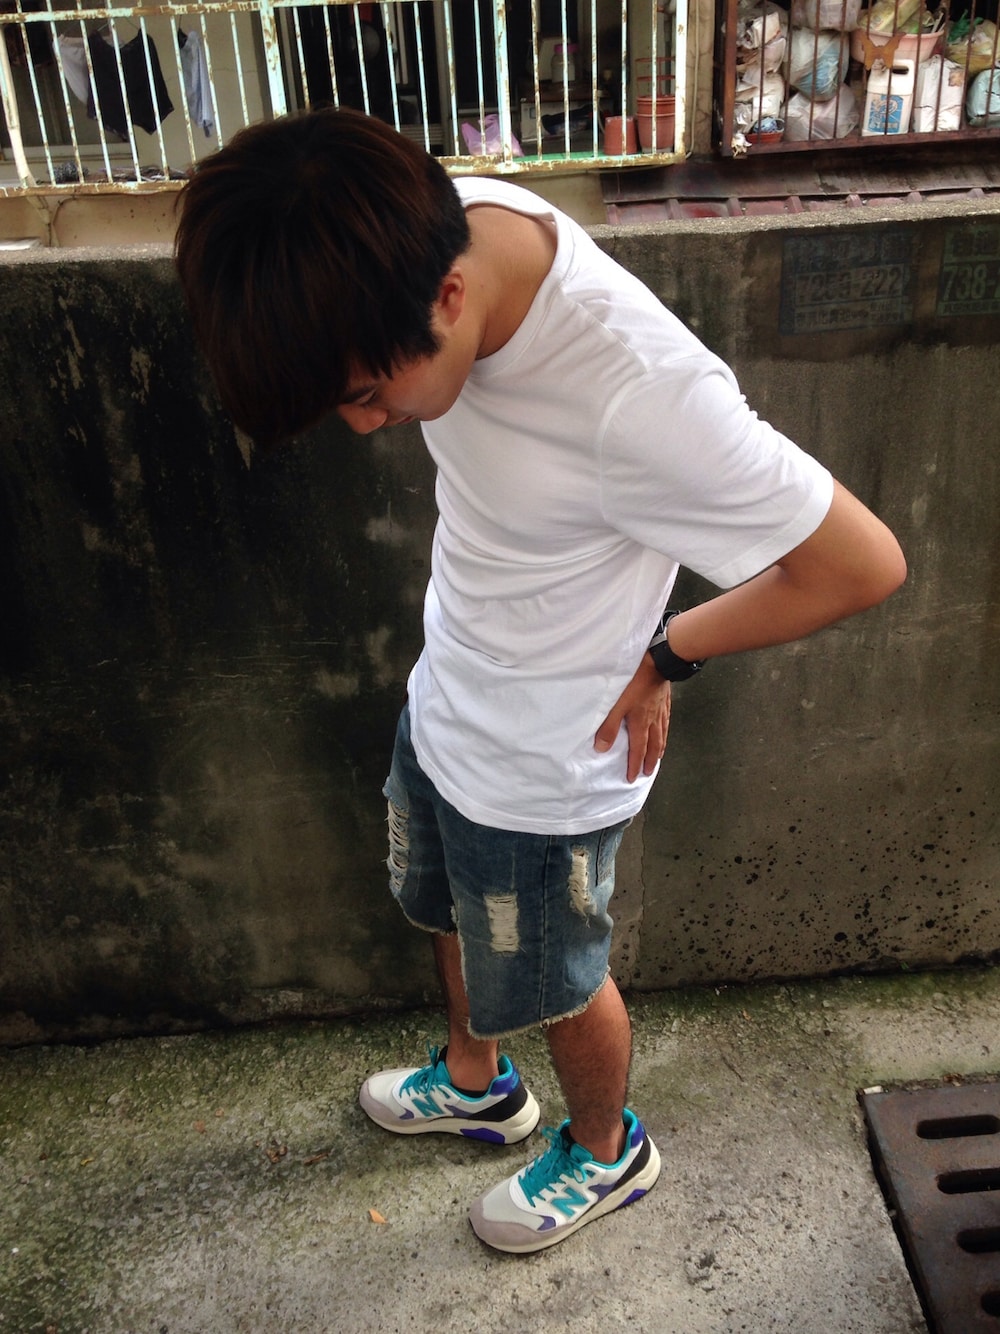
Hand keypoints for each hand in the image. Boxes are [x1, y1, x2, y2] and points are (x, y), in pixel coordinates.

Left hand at [594, 653, 670, 782]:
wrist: (659, 660)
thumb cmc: (635, 681)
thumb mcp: (616, 704)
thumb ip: (608, 726)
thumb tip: (602, 749)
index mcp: (640, 723)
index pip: (637, 750)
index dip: (634, 765)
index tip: (632, 777)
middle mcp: (652, 720)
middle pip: (652, 746)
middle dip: (649, 761)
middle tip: (648, 773)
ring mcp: (661, 709)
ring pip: (661, 734)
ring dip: (659, 749)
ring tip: (658, 757)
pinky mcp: (665, 699)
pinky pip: (666, 720)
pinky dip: (665, 730)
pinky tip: (664, 729)